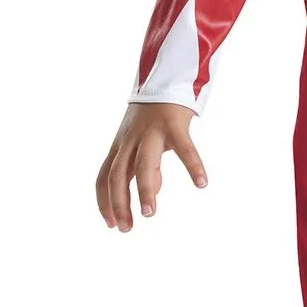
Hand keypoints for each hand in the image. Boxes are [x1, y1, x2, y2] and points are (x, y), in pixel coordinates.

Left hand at [95, 102, 207, 230]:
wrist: (167, 78)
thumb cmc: (154, 115)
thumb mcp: (143, 141)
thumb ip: (144, 165)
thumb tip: (153, 190)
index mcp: (120, 145)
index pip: (104, 177)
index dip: (104, 202)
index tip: (111, 224)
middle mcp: (130, 139)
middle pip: (117, 175)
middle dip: (119, 203)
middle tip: (126, 228)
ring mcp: (151, 131)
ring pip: (143, 164)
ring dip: (145, 191)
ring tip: (150, 213)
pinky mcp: (174, 123)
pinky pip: (184, 148)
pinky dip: (193, 166)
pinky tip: (202, 183)